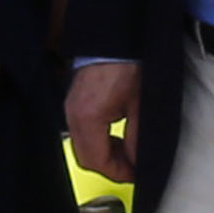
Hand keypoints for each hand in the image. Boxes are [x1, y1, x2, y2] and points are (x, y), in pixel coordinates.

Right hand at [64, 57, 142, 178]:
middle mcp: (73, 114)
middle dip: (109, 166)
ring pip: (83, 145)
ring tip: (127, 151)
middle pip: (86, 157)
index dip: (118, 172)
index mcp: (88, 117)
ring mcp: (71, 107)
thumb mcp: (142, 105)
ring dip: (104, 153)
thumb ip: (138, 139)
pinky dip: (98, 139)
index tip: (136, 175)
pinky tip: (116, 135)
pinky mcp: (75, 101)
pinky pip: (82, 131)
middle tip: (132, 166)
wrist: (118, 37)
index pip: (96, 161)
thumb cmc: (130, 63)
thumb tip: (138, 164)